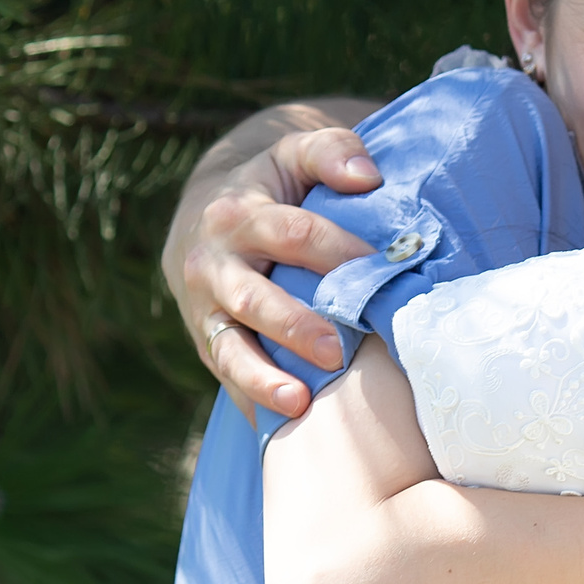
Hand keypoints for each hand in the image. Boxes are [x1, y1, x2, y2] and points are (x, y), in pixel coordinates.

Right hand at [167, 120, 381, 420]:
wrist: (202, 222)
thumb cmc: (272, 189)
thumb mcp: (294, 156)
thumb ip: (331, 151)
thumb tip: (369, 176)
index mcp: (240, 215)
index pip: (294, 233)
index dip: (338, 251)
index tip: (382, 270)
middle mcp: (214, 265)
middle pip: (254, 298)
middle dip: (294, 325)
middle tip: (338, 350)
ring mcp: (205, 312)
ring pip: (229, 349)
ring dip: (262, 378)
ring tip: (299, 403)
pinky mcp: (207, 346)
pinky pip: (227, 379)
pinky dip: (254, 403)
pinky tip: (286, 432)